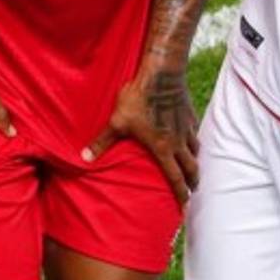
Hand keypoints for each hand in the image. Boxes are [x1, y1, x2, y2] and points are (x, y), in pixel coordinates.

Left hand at [82, 69, 198, 204]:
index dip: (181, 193)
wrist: (161, 74)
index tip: (185, 205)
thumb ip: (102, 142)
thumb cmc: (138, 98)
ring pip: (196, 149)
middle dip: (192, 181)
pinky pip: (195, 131)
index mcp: (163, 148)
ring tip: (191, 165)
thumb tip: (83, 158)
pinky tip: (189, 136)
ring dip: (194, 160)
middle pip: (191, 167)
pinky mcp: (189, 113)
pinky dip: (193, 139)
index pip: (175, 178)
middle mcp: (179, 141)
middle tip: (191, 190)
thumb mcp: (117, 122)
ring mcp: (186, 127)